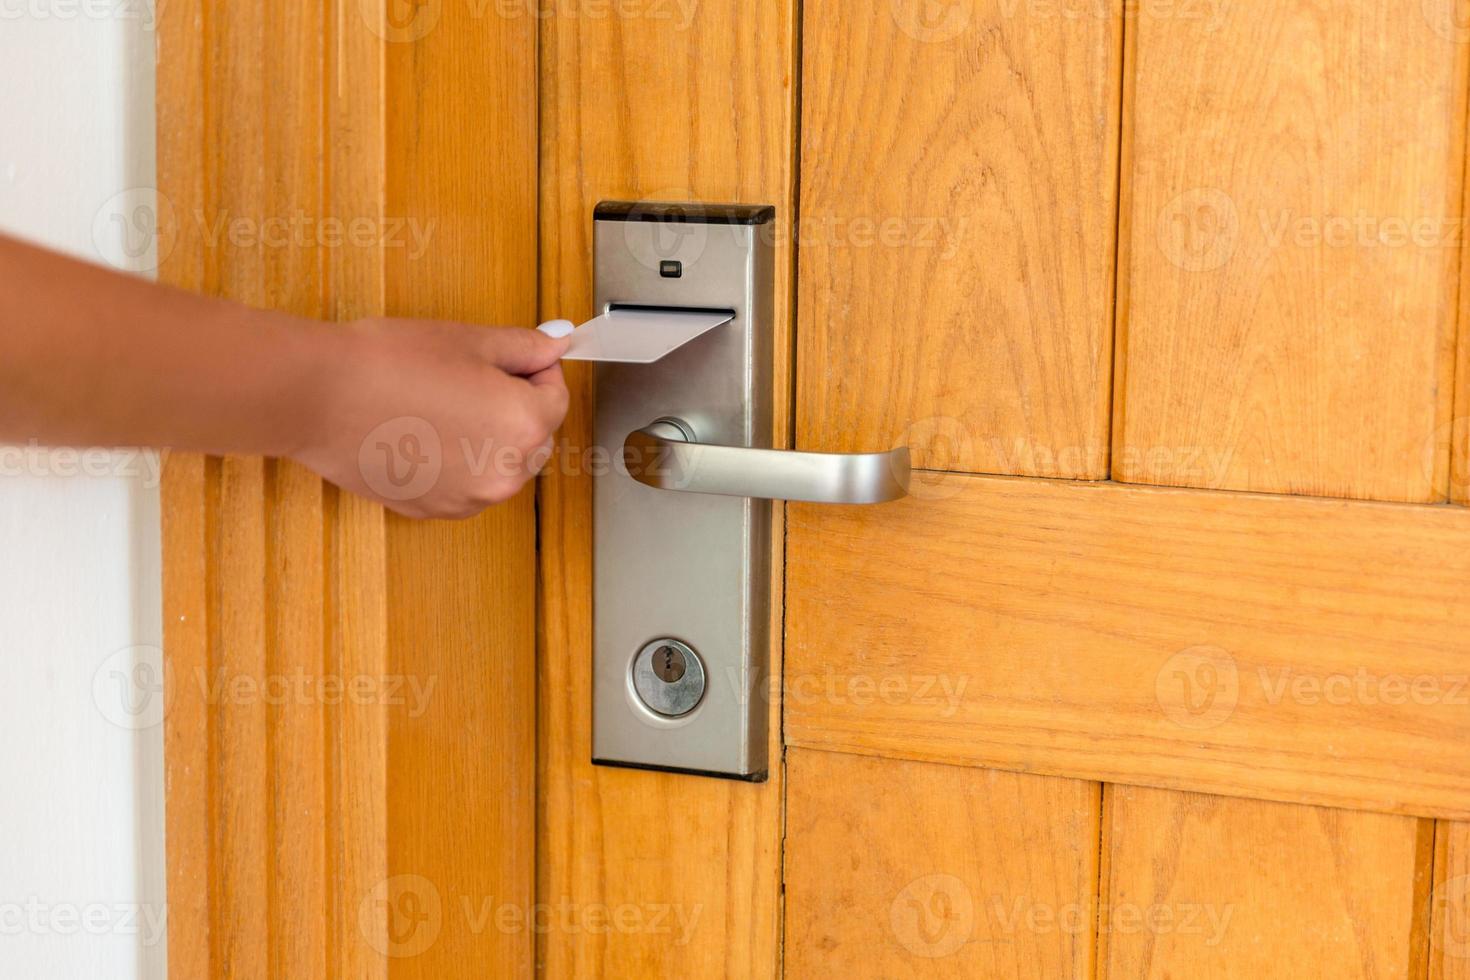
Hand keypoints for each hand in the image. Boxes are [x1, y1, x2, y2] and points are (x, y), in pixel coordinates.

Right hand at [296, 318, 570, 518]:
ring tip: (438, 405)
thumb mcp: (470, 340)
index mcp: (524, 426)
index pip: (557, 397)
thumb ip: (525, 347)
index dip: (536, 371)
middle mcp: (506, 473)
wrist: (319, 397)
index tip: (510, 359)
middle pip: (534, 436)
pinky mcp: (435, 510)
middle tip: (467, 378)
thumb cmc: (391, 363)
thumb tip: (559, 343)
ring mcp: (470, 500)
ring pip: (499, 464)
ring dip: (486, 439)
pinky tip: (421, 432)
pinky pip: (465, 484)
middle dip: (514, 407)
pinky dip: (455, 462)